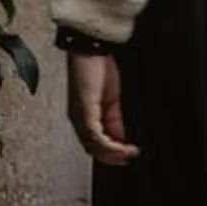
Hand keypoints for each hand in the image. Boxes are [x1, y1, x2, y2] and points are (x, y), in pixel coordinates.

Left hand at [70, 48, 138, 167]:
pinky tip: (122, 146)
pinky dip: (110, 145)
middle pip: (92, 149)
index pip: (93, 143)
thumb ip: (113, 120)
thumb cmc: (97, 67)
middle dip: (111, 158)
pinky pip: (95, 136)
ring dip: (113, 154)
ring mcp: (79, 116)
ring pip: (93, 146)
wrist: (90, 47)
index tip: (126, 157)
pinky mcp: (85, 111)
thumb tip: (121, 138)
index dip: (109, 154)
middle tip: (128, 158)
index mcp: (83, 115)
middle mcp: (77, 118)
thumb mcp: (110, 98)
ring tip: (128, 153)